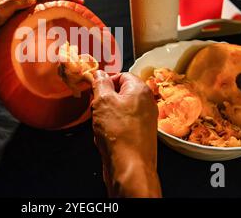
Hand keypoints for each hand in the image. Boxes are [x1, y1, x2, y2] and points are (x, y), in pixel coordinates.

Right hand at [91, 71, 160, 197]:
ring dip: (105, 118)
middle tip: (97, 110)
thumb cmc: (120, 134)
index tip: (95, 88)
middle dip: (104, 102)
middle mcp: (146, 103)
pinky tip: (105, 139)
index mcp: (140, 90)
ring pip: (118, 111)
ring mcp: (144, 120)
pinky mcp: (139, 135)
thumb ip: (101, 83)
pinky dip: (111, 130)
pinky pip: (121, 126)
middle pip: (119, 94)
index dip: (106, 81)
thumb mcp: (103, 101)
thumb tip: (99, 74)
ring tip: (102, 127)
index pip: (121, 75)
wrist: (130, 166)